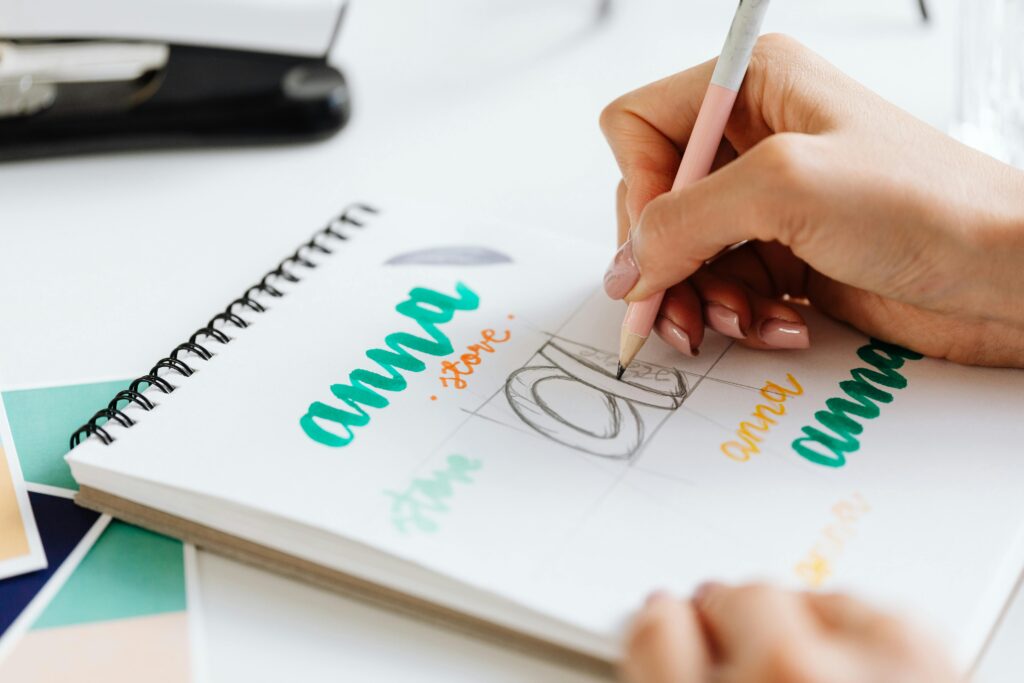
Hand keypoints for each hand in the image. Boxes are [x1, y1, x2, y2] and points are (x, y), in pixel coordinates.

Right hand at [600, 34, 1023, 366]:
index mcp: (751, 87)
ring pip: (683, 255)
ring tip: (743, 319)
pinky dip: (741, 316)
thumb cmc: (928, 204)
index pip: (639, 129)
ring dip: (704, 298)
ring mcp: (770, 203)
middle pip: (654, 202)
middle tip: (679, 308)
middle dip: (666, 262)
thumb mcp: (786, 188)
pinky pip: (723, 289)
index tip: (657, 247)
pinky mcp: (786, 255)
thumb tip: (625, 267)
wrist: (1007, 275)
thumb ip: (683, 221)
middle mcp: (755, 140)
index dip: (639, 191)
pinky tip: (784, 323)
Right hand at [621, 583, 958, 682]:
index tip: (673, 623)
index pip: (655, 634)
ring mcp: (845, 665)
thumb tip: (671, 632)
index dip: (665, 628)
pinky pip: (865, 607)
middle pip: (726, 598)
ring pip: (796, 594)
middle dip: (730, 620)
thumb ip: (680, 679)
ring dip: (799, 624)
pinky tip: (863, 671)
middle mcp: (767, 677)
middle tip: (744, 652)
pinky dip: (861, 633)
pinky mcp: (917, 654)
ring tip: (815, 673)